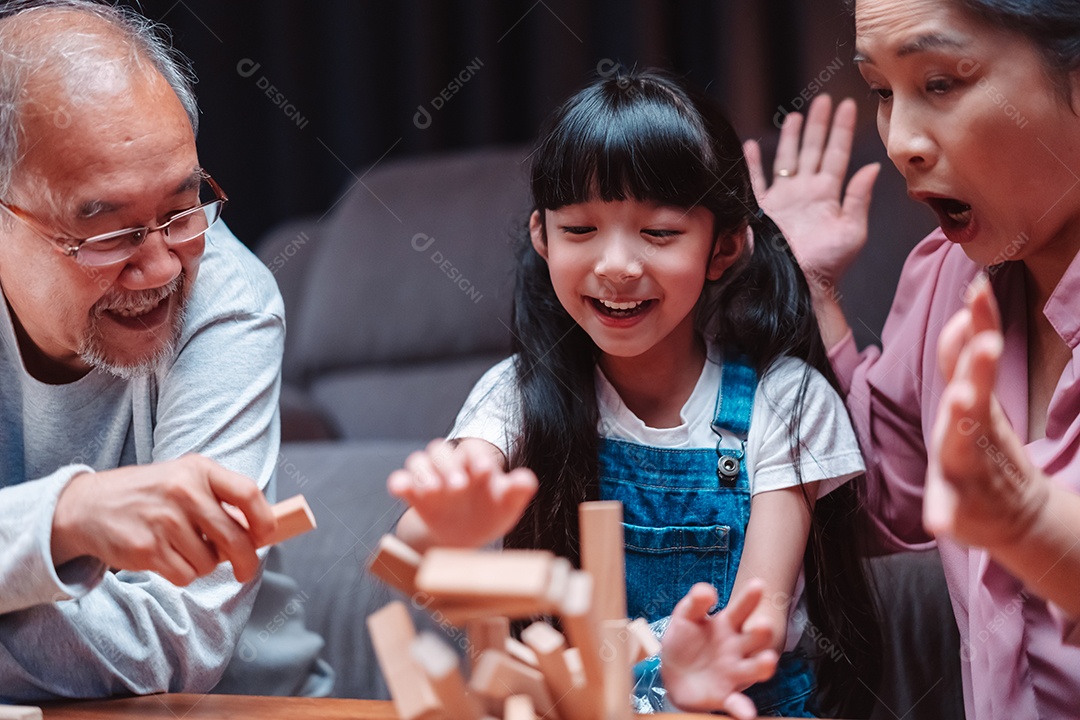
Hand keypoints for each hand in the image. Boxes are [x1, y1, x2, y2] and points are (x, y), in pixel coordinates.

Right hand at [52, 454, 274, 585]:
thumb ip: (220, 499)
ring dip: (203, 565)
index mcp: (199, 470)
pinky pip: (185, 575)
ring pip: (209, 562)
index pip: (248, 493)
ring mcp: (163, 520)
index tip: (268, 536)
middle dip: (246, 561)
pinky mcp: (146, 548)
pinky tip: (166, 557)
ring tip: (183, 549)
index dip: (265, 520)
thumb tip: (260, 533)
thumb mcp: (184, 479)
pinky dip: (181, 574)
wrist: (88, 506)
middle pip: (235, 538)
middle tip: (245, 569)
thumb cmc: (150, 495)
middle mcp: (183, 491)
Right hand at [387, 438, 536, 548]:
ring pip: (419, 461)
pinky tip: (401, 490)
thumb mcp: (506, 505)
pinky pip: (399, 480)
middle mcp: (450, 466)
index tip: (484, 471)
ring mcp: (430, 479)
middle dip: (449, 465)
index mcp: (475, 463)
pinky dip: (399, 482)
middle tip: (459, 486)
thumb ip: (517, 492)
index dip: (477, 456)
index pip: (472, 448)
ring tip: (434, 490)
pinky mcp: (413, 494)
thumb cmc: (488, 513)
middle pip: (441, 450)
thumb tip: (526, 480)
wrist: (463, 536)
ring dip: (424, 472)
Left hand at [661, 580, 777, 718]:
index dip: (749, 597)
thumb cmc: (684, 640)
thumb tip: (708, 590)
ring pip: (753, 668)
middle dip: (760, 632)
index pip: (740, 609)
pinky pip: (737, 702)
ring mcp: (734, 672)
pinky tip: (748, 713)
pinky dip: (743, 708)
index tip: (757, 584)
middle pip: (753, 638)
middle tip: (763, 624)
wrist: (673, 673)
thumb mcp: (685, 616)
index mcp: (726, 624)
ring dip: (763, 666)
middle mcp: (736, 648)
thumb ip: (695, 602)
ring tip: (769, 661)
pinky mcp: (726, 695)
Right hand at [745, 95, 879, 290]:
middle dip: (818, 125)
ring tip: (795, 115)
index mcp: (827, 194)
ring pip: (786, 159)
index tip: (848, 105)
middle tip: (824, 99)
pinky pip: (755, 180)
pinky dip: (752, 163)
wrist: (797, 285)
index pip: (837, 153)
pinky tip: (750, 145)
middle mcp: (805, 191)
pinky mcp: (762, 209)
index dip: (842, 129)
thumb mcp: (852, 231)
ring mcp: (783, 199)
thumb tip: (871, 167)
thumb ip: (858, 198)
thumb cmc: (827, 264)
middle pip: (813, 149)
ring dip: (790, 137)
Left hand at [924, 277, 1048, 548]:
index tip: (979, 292)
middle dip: (977, 370)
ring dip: (961, 425)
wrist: (1014, 513)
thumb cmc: (981, 448)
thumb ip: (961, 361)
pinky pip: (950, 510)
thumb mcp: (972, 400)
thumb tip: (962, 316)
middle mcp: (971, 433)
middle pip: (975, 396)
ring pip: (963, 446)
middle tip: (985, 344)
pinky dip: (943, 514)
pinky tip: (936, 522)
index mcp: (970, 405)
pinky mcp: (960, 507)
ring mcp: (968, 470)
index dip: (977, 326)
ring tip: (959, 399)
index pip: (971, 359)